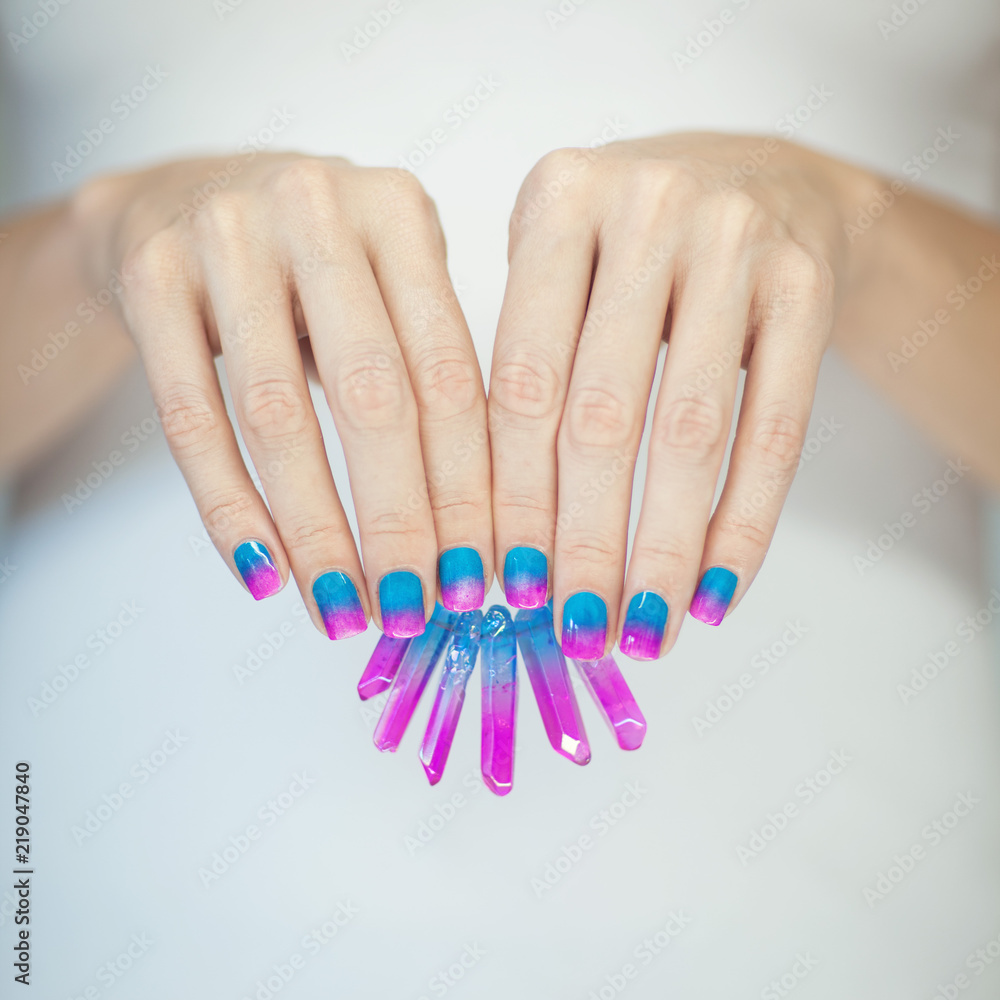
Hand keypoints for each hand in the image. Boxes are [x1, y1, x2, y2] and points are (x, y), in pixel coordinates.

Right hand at [73, 154, 490, 638]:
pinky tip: (263, 574)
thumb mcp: (385, 283)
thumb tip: (477, 528)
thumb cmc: (308, 263)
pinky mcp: (147, 276)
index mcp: (398, 212)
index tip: (477, 574)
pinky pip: (189, 419)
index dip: (467, 486)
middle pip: (374, 396)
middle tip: (417, 609)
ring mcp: (223, 236)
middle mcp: (315, 209)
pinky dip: (228, 508)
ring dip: (316, 532)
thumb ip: (432, 370)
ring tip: (341, 609)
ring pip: (278, 416)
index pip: (448, 373)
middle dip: (401, 521)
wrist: (173, 197)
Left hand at [489, 133, 854, 658]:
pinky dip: (744, 523)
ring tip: (644, 628)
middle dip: (584, 540)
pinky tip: (714, 590)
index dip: (512, 496)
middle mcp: (647, 208)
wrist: (762, 177)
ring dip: (663, 548)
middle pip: (601, 413)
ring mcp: (737, 242)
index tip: (508, 584)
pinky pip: (777, 430)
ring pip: (691, 431)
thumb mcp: (556, 259)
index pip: (521, 379)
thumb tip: (498, 531)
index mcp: (559, 199)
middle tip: (575, 627)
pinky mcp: (806, 286)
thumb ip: (521, 361)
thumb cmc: (630, 240)